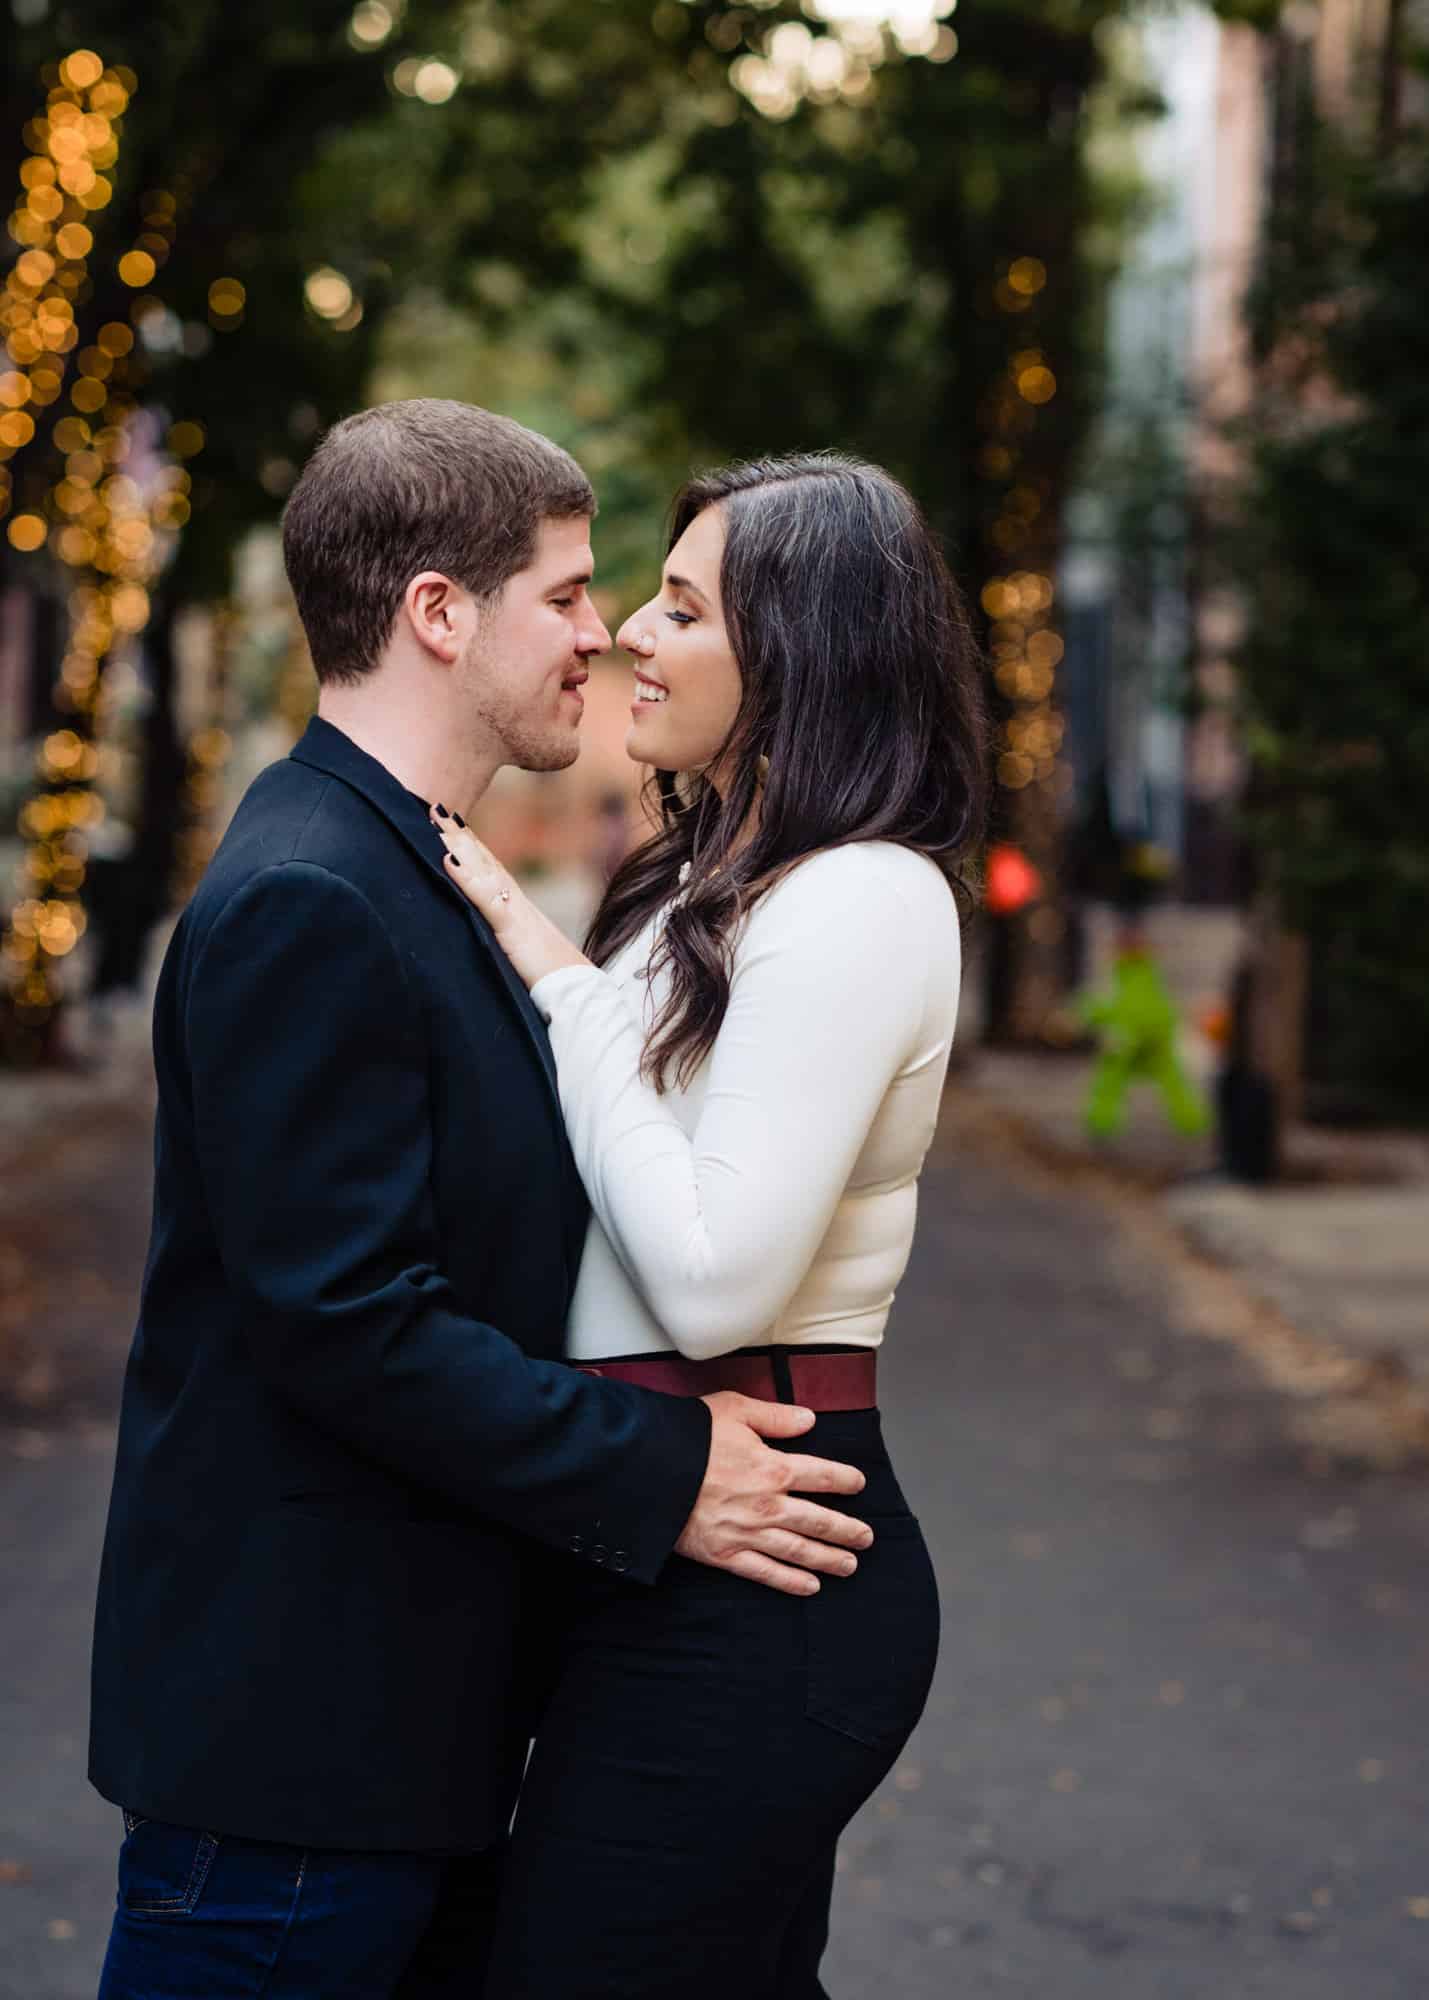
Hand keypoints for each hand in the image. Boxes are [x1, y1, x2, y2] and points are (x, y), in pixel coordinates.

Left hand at [430, 806, 587, 989]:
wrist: (576, 987)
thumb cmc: (550, 974)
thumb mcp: (522, 950)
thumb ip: (507, 936)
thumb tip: (496, 933)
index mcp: (516, 906)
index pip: (489, 868)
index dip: (469, 845)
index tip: (450, 823)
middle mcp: (515, 900)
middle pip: (483, 859)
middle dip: (459, 833)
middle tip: (435, 806)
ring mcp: (514, 911)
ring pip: (482, 868)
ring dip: (458, 843)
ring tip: (437, 818)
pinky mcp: (511, 928)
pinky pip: (485, 898)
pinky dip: (466, 878)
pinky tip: (447, 860)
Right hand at [676, 1391, 872, 1596]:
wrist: (647, 1471)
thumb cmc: (689, 1436)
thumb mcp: (735, 1410)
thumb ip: (776, 1417)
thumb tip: (809, 1419)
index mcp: (774, 1468)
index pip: (823, 1476)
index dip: (846, 1480)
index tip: (859, 1484)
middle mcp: (769, 1505)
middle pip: (820, 1521)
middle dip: (847, 1530)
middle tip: (867, 1538)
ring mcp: (749, 1533)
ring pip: (800, 1551)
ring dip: (829, 1559)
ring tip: (850, 1565)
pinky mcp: (726, 1554)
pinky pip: (766, 1572)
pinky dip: (790, 1582)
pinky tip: (809, 1586)